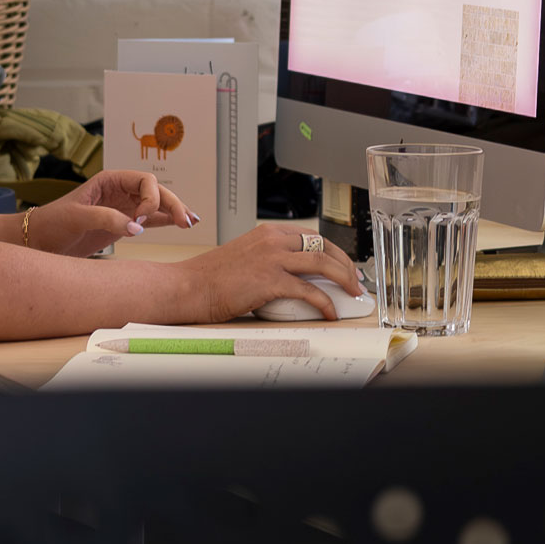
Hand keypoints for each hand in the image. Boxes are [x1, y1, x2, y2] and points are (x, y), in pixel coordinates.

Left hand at [31, 170, 192, 257]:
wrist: (39, 241)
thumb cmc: (53, 223)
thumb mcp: (77, 217)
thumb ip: (106, 218)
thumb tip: (137, 227)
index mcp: (110, 181)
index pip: (144, 180)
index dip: (151, 197)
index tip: (141, 218)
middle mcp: (120, 191)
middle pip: (155, 192)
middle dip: (172, 204)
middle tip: (186, 221)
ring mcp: (123, 208)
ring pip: (157, 206)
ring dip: (174, 212)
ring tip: (192, 222)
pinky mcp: (123, 224)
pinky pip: (150, 220)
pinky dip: (166, 221)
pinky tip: (180, 224)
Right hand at [175, 221, 366, 322]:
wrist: (189, 286)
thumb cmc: (212, 278)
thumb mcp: (247, 256)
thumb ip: (270, 258)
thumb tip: (295, 274)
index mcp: (268, 232)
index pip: (312, 237)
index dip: (333, 251)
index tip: (344, 264)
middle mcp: (273, 240)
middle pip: (323, 247)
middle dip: (345, 264)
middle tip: (355, 280)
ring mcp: (272, 259)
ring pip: (322, 264)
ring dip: (342, 279)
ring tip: (351, 293)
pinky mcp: (270, 280)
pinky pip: (308, 291)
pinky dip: (324, 302)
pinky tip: (330, 311)